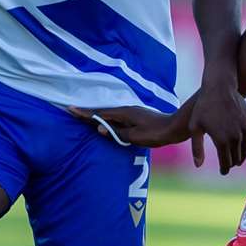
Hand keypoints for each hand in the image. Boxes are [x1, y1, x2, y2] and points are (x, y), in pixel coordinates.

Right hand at [67, 104, 188, 147]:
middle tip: (72, 111)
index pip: (99, 114)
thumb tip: (99, 128)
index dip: (84, 113)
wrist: (175, 127)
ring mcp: (132, 113)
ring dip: (97, 115)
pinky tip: (106, 121)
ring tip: (84, 116)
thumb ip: (117, 133)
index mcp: (124, 113)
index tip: (70, 109)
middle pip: (102, 112)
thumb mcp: (135, 136)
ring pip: (110, 114)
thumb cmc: (156, 133)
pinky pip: (117, 117)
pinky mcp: (136, 117)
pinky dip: (107, 118)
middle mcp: (126, 110)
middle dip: (87, 112)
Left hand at [184, 81, 245, 173]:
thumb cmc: (203, 107)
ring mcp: (245, 129)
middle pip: (237, 158)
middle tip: (229, 166)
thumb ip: (197, 148)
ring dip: (242, 156)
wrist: (219, 88)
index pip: (226, 163)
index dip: (224, 169)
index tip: (223, 172)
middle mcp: (236, 137)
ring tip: (237, 159)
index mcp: (222, 141)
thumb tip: (198, 166)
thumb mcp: (194, 128)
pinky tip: (245, 148)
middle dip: (232, 163)